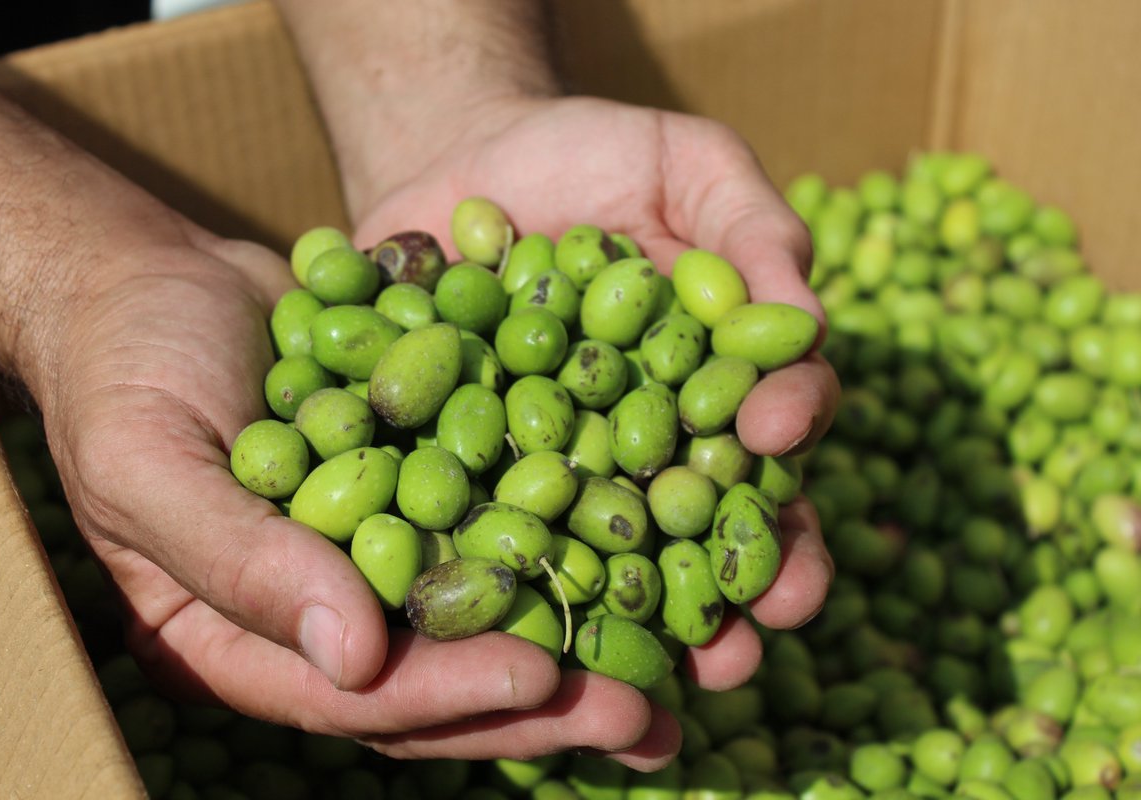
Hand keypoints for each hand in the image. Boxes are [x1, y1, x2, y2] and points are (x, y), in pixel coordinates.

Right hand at [37, 233, 613, 764]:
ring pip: (488, 615)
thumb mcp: (149, 463)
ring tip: (682, 663)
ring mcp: (376, 552)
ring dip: (581, 637)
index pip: (355, 698)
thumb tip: (356, 660)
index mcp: (246, 637)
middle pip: (441, 678)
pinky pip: (499, 525)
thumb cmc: (124, 370)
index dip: (450, 695)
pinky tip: (651, 543)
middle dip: (544, 698)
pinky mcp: (422, 487)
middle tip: (645, 715)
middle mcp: (322, 610)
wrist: (153, 278)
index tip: (544, 680)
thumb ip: (240, 562)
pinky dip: (571, 537)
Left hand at [349, 95, 838, 762]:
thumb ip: (754, 230)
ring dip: (632, 624)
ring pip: (605, 559)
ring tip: (652, 681)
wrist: (459, 156)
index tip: (771, 439)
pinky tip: (513, 625)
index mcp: (714, 388)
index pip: (770, 430)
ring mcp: (560, 470)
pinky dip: (504, 580)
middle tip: (747, 640)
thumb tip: (807, 321)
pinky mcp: (473, 476)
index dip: (784, 440)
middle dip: (728, 585)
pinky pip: (491, 533)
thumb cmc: (591, 157)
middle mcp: (647, 446)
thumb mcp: (688, 164)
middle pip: (700, 527)